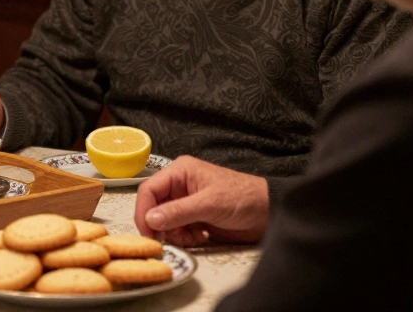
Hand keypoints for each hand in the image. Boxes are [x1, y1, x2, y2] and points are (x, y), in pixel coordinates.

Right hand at [134, 156, 269, 246]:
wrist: (269, 213)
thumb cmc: (244, 198)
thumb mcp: (209, 204)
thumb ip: (178, 212)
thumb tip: (150, 220)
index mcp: (180, 172)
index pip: (149, 190)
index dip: (144, 211)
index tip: (147, 231)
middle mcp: (179, 186)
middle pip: (154, 207)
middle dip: (160, 225)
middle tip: (167, 240)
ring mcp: (186, 202)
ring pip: (164, 222)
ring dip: (175, 233)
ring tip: (193, 236)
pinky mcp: (194, 217)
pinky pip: (177, 230)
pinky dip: (185, 237)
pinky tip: (201, 235)